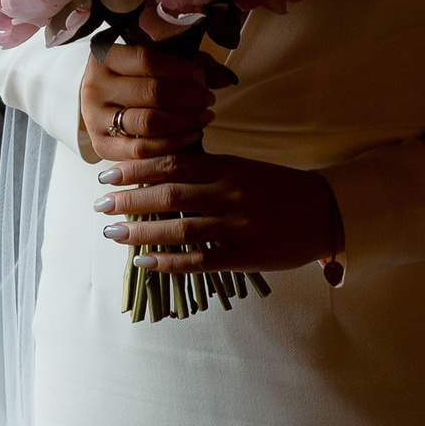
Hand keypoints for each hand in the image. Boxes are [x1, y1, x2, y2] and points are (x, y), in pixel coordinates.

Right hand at [80, 40, 235, 164]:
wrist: (98, 103)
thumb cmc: (131, 78)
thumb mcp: (151, 61)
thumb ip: (186, 64)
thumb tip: (223, 77)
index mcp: (104, 57)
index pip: (148, 60)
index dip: (181, 70)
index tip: (201, 77)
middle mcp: (94, 86)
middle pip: (151, 92)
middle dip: (188, 97)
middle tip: (208, 99)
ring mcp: (95, 118)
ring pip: (149, 123)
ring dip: (185, 121)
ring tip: (204, 117)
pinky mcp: (101, 146)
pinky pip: (143, 150)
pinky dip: (173, 144)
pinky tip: (192, 135)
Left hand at [93, 150, 334, 272]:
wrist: (325, 213)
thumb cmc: (279, 187)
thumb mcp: (244, 167)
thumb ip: (207, 170)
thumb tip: (159, 174)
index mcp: (228, 167)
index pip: (172, 162)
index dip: (136, 169)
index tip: (107, 173)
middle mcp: (228, 194)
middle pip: (167, 195)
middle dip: (128, 199)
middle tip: (99, 204)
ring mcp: (236, 226)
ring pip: (178, 229)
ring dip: (139, 232)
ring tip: (111, 233)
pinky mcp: (244, 256)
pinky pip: (199, 260)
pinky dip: (167, 262)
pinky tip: (143, 263)